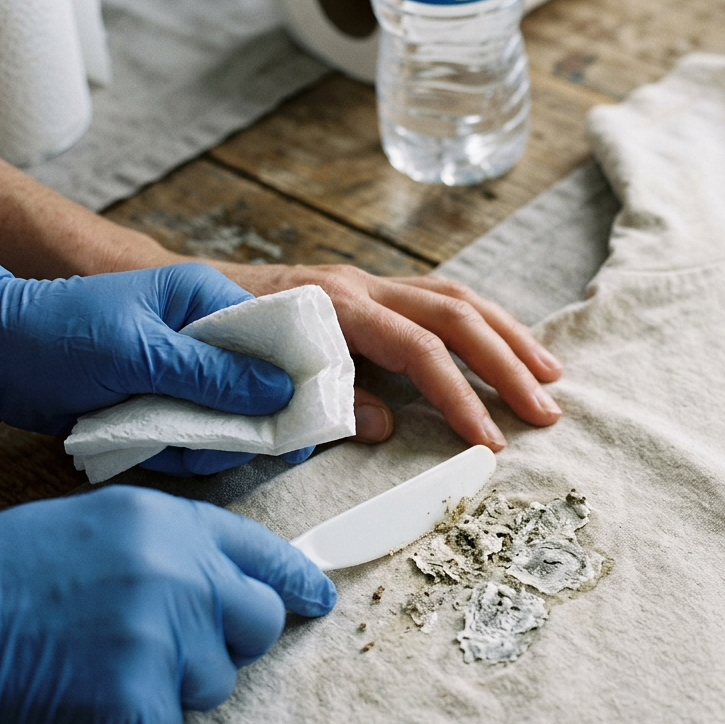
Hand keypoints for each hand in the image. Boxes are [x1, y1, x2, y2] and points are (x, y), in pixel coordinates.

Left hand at [0, 261, 310, 473]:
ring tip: (176, 443)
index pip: (278, 332)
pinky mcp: (169, 407)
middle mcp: (204, 336)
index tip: (309, 411)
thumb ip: (213, 374)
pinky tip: (155, 447)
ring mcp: (188, 375)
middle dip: (250, 422)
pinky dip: (183, 454)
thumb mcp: (140, 352)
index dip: (297, 372)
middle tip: (239, 442)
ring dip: (212, 444)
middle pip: (263, 386)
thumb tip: (279, 392)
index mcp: (205, 298)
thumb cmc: (58, 334)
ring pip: (235, 421)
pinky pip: (201, 440)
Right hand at [0, 486, 334, 723]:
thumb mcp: (98, 528)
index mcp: (170, 525)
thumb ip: (174, 550)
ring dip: (172, 685)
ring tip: (103, 663)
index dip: (296, 582)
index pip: (264, 554)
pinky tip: (85, 695)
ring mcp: (164, 637)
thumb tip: (230, 582)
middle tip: (179, 647)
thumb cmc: (8, 575)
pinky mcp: (139, 699)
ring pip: (216, 682)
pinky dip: (132, 722)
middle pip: (259, 624)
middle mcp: (181, 575)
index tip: (317, 600)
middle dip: (232, 642)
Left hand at [212, 263, 563, 449]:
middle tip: (546, 411)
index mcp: (331, 305)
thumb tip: (386, 426)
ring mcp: (366, 281)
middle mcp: (357, 284)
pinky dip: (482, 324)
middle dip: (507, 364)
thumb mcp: (251, 379)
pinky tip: (506, 347)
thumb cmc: (206, 340)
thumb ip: (318, 401)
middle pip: (455, 315)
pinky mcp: (368, 290)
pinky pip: (440, 299)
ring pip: (457, 298)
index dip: (460, 397)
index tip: (490, 442)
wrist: (174, 289)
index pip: (419, 349)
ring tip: (550, 374)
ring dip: (509, 337)